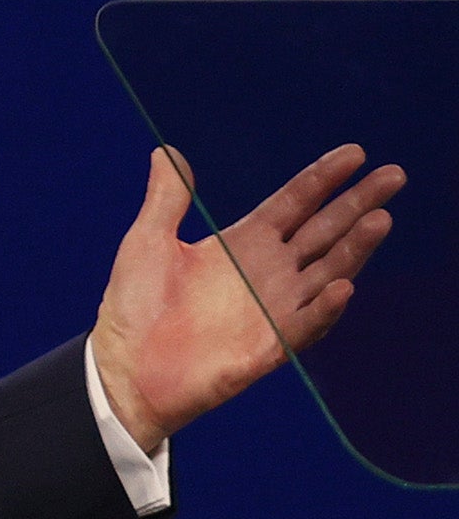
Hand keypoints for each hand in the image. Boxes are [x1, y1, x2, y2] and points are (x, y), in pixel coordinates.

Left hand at [88, 142, 403, 452]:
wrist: (123, 367)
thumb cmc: (133, 306)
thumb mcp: (148, 242)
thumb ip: (166, 198)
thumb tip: (165, 151)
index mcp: (244, 243)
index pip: (295, 202)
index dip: (324, 178)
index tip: (356, 153)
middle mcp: (268, 271)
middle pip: (325, 230)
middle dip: (358, 203)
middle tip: (394, 175)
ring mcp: (274, 307)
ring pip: (327, 271)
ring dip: (355, 248)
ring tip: (380, 220)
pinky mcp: (270, 344)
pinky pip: (306, 323)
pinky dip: (325, 307)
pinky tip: (342, 286)